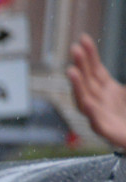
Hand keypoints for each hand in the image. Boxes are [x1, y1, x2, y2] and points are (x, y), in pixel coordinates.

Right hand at [67, 34, 125, 148]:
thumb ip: (122, 83)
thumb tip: (112, 70)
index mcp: (108, 89)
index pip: (95, 69)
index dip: (90, 55)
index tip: (83, 39)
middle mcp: (101, 101)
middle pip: (88, 81)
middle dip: (80, 65)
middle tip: (74, 49)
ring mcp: (101, 116)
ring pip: (85, 99)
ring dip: (78, 86)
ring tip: (71, 72)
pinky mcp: (106, 132)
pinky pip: (95, 121)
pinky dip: (90, 112)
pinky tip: (86, 103)